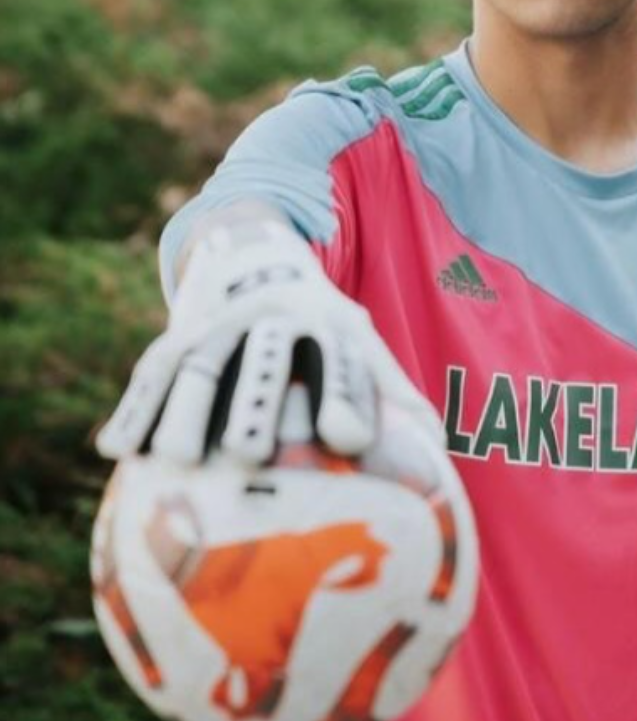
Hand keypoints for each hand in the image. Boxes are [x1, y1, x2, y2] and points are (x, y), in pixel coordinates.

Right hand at [96, 218, 443, 464]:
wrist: (256, 259)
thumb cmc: (321, 330)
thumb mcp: (362, 348)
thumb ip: (393, 398)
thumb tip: (438, 458)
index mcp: (329, 322)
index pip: (340, 357)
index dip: (345, 392)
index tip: (348, 439)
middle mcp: (273, 315)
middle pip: (261, 354)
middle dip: (254, 396)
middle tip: (247, 452)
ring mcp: (221, 322)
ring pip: (198, 361)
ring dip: (182, 407)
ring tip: (175, 462)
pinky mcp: (177, 333)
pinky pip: (151, 368)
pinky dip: (134, 406)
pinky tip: (115, 451)